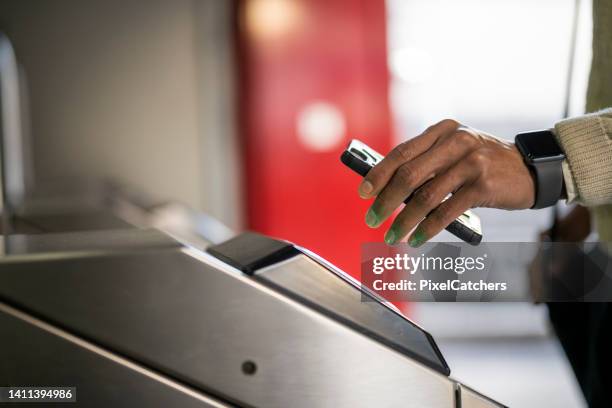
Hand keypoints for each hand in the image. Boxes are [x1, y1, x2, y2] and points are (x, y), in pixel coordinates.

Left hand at [358, 119, 535, 245]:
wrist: (531, 169)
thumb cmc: (483, 165)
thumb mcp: (455, 153)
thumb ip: (427, 165)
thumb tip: (388, 192)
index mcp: (442, 131)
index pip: (401, 152)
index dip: (379, 173)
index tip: (363, 192)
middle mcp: (455, 141)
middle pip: (409, 174)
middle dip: (385, 201)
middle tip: (372, 219)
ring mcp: (471, 162)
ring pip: (425, 196)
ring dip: (404, 220)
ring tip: (392, 236)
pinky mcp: (483, 185)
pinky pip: (446, 211)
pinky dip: (427, 228)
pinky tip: (416, 239)